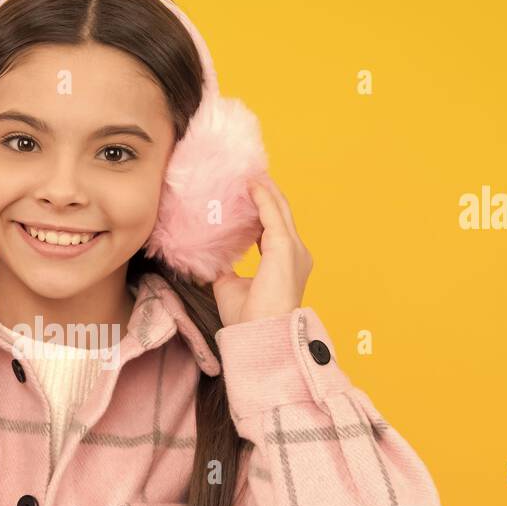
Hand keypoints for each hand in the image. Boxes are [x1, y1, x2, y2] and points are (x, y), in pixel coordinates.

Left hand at [212, 176, 312, 326]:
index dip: (261, 210)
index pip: (274, 228)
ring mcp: (292, 248)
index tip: (246, 194)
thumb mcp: (231, 287)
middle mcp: (295, 252)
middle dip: (266, 193)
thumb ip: (226, 269)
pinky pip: (272, 214)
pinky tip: (250, 185)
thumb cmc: (250, 319)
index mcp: (286, 262)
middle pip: (281, 212)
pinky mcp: (283, 246)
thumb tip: (211, 257)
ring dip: (264, 189)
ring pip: (279, 208)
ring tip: (248, 172)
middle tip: (248, 174)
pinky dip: (262, 197)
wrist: (261, 333)